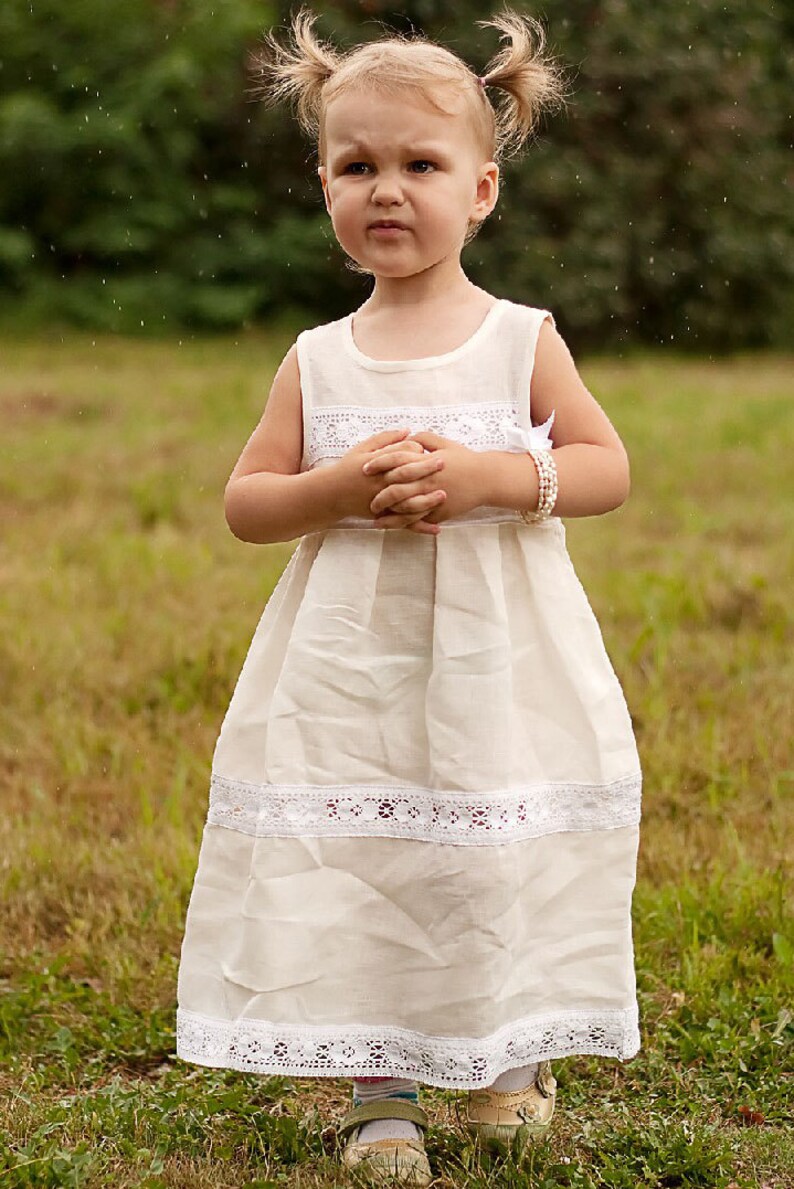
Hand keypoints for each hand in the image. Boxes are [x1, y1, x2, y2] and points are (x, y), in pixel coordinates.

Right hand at [331, 430, 445, 530]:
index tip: (429, 450)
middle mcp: (380, 482)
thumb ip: (385, 438)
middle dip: (427, 468)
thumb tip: (408, 430)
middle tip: (444, 463)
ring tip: (443, 495)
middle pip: (407, 474)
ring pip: (407, 501)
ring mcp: (382, 501)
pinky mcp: (382, 516)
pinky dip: (420, 526)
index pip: (401, 453)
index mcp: (377, 463)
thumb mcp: (362, 448)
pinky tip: (436, 527)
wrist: (331, 493)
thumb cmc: (348, 468)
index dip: (417, 450)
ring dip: (427, 499)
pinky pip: (404, 522)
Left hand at [368, 432, 488, 526]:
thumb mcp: (444, 443)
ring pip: (405, 509)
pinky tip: (392, 526)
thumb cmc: (464, 459)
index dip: (378, 464)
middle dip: (379, 494)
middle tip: (366, 498)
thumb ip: (423, 439)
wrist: (486, 478)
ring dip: (388, 514)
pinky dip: (403, 524)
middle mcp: (427, 481)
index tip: (364, 468)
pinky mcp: (440, 513)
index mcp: (426, 462)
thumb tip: (405, 438)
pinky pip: (418, 521)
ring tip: (374, 517)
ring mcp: (433, 498)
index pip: (396, 461)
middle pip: (396, 488)